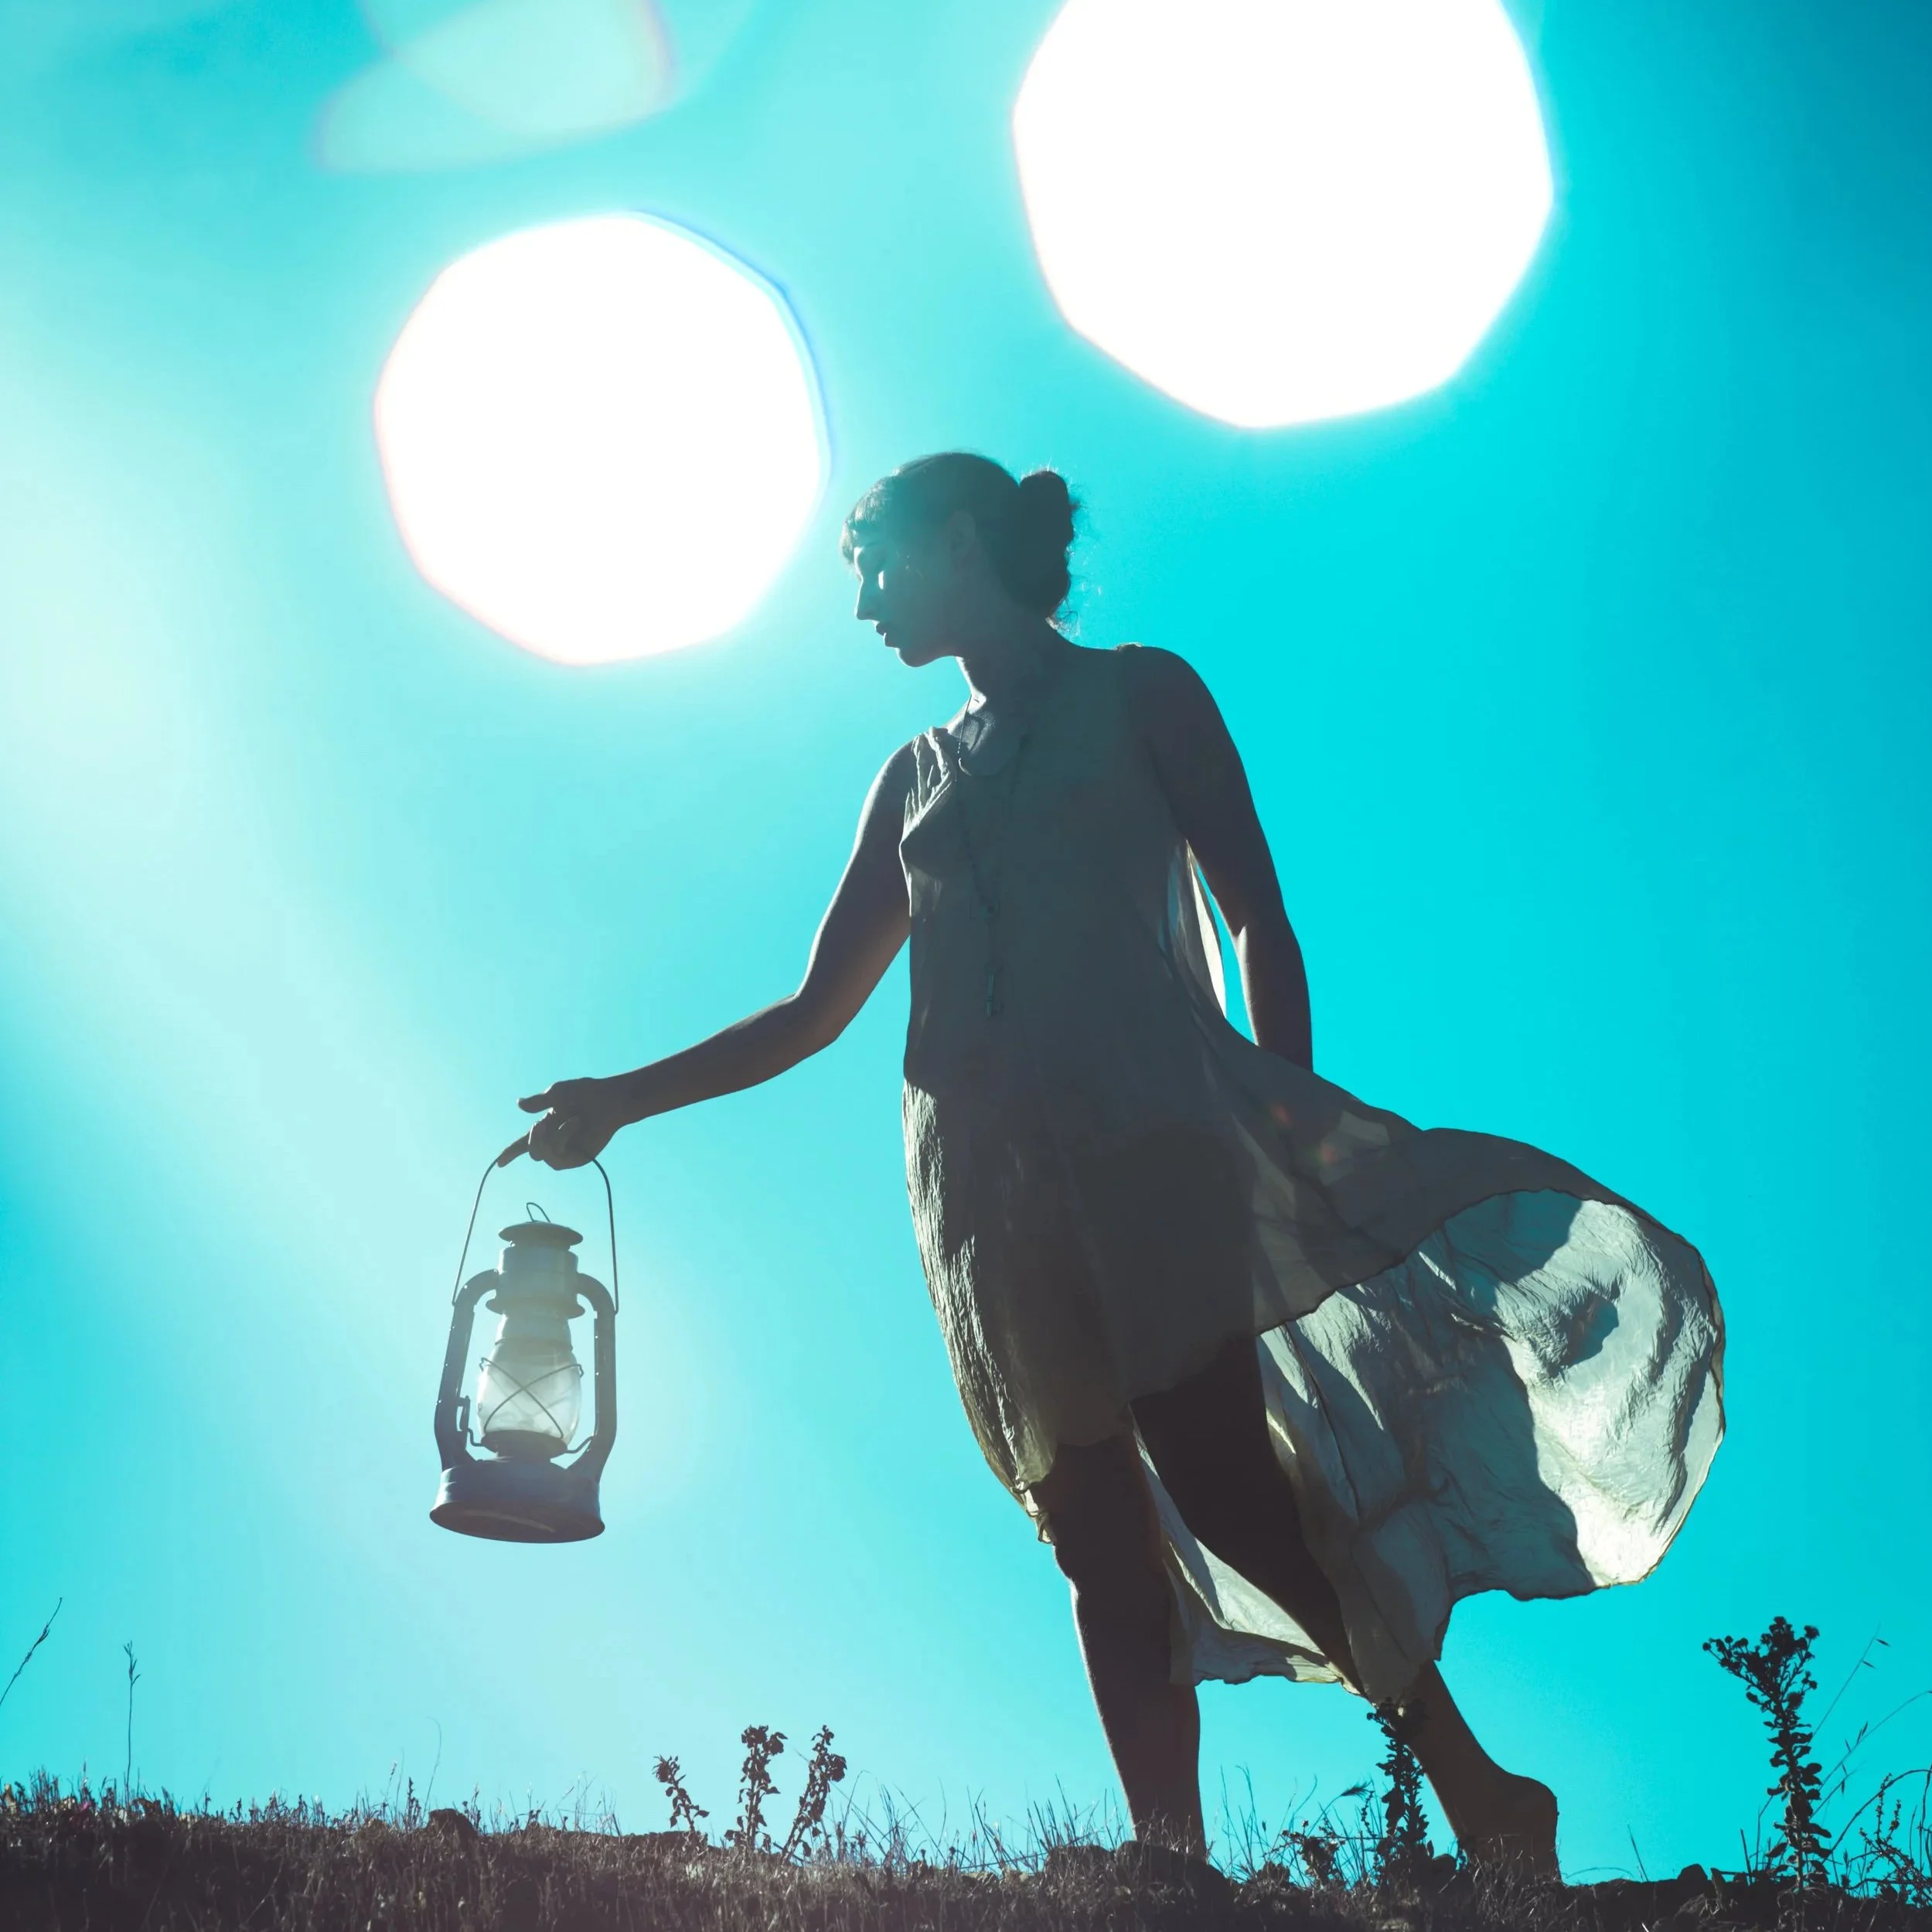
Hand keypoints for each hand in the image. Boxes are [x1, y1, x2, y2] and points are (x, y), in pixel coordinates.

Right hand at [512, 1077, 626, 1169]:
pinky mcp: (578, 1158)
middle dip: (533, 1138)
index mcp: (547, 1127)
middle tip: (542, 1124)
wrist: (610, 1099)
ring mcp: (567, 1151)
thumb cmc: (586, 1093)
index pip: (524, 1143)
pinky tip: (575, 1124)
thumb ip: (538, 1102)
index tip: (499, 1163)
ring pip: (543, 1156)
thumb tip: (518, 1104)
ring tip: (569, 1120)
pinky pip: (559, 1158)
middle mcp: (555, 1140)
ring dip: (551, 1137)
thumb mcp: (558, 1093)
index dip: (510, 1153)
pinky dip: (563, 1138)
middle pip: (532, 1151)